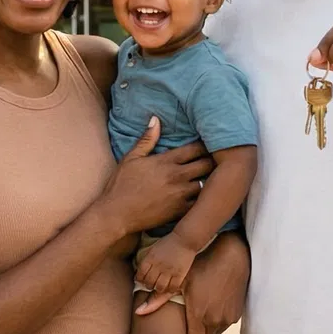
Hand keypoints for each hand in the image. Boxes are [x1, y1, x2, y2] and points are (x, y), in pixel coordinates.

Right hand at [97, 117, 211, 238]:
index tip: (210, 144)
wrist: (116, 214)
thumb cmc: (121, 185)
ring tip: (214, 179)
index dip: (205, 145)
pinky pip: (201, 204)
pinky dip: (204, 200)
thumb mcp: (131, 158)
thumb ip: (146, 139)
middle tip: (216, 161)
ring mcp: (180, 195)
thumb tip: (156, 119)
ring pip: (207, 184)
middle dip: (212, 161)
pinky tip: (205, 199)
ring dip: (210, 181)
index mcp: (166, 161)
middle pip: (207, 164)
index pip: (196, 148)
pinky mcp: (180, 212)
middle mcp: (177, 176)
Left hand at [134, 235, 196, 298]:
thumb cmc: (168, 242)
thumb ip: (147, 258)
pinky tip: (170, 286)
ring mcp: (169, 271)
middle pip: (149, 282)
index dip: (139, 279)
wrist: (184, 239)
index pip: (140, 274)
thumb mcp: (153, 248)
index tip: (141, 280)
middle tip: (151, 284)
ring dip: (158, 288)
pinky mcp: (179, 274)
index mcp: (150, 258)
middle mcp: (158, 266)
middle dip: (148, 285)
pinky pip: (172, 287)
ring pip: (159, 287)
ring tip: (160, 286)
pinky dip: (170, 289)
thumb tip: (139, 268)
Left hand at [163, 232, 248, 333]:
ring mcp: (227, 319)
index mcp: (198, 316)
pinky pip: (225, 325)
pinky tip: (214, 305)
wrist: (232, 258)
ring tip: (203, 313)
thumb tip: (138, 311)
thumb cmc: (202, 267)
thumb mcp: (180, 281)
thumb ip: (159, 298)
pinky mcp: (236, 314)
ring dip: (208, 329)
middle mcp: (214, 321)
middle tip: (190, 326)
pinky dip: (219, 321)